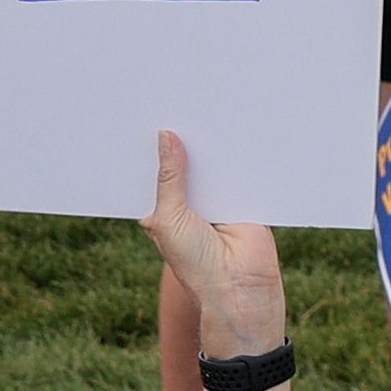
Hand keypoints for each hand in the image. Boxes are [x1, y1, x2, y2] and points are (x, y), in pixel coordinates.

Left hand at [134, 128, 288, 357]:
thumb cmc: (195, 264)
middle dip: (182, 141)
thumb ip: (169, 178)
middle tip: (174, 102)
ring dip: (211, 145)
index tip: (145, 117)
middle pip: (185, 163)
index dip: (152, 150)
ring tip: (204, 105)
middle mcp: (191, 202)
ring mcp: (219, 199)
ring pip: (213, 163)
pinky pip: (241, 169)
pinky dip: (239, 154)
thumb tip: (166, 137)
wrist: (239, 288)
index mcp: (165, 210)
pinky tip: (234, 126)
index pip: (156, 173)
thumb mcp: (169, 218)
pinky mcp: (245, 196)